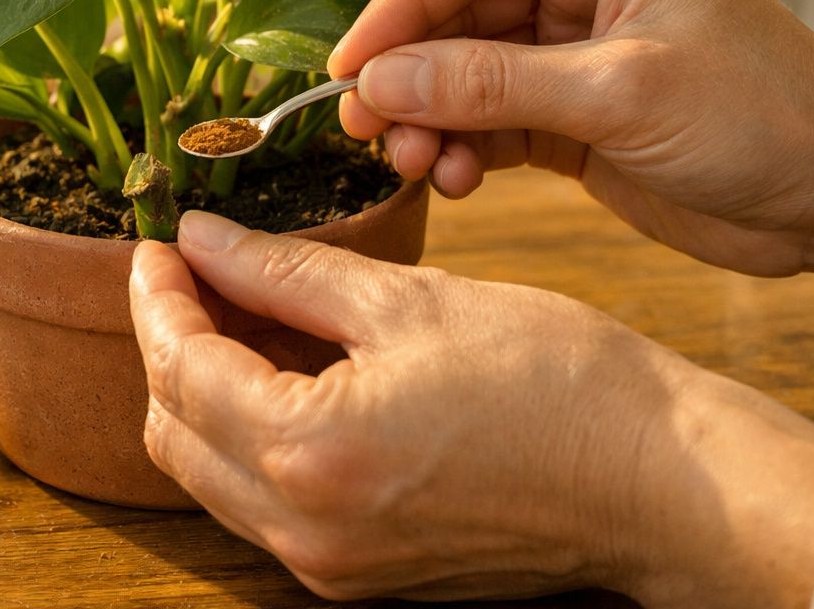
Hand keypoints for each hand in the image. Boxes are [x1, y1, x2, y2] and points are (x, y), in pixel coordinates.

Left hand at [130, 212, 813, 606]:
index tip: (159, 245)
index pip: (180, 368)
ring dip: (203, 394)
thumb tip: (203, 239)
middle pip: (173, 434)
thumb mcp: (408, 301)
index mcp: (309, 454)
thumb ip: (286, 271)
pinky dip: (251, 436)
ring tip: (238, 312)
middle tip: (191, 275)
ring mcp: (331, 567)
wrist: (656, 481)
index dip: (157, 298)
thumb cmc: (556, 381)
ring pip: (210, 476)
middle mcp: (305, 530)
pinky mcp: (361, 575)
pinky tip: (285, 373)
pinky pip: (263, 504)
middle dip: (167, 346)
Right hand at [329, 0, 813, 294]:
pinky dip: (461, 150)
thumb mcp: (618, 93)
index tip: (347, 66)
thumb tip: (378, 82)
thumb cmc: (763, 115)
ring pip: (459, 75)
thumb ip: (492, 84)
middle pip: (452, 17)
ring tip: (418, 164)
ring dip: (428, 120)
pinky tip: (457, 180)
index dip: (397, 10)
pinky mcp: (568, 115)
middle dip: (407, 75)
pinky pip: (486, 122)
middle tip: (366, 127)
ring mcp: (568, 52)